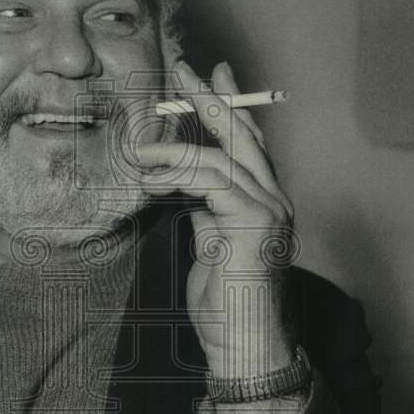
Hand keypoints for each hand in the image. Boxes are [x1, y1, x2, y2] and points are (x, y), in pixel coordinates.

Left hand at [135, 60, 296, 379]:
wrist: (246, 344)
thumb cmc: (226, 303)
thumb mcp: (211, 245)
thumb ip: (204, 210)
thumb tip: (180, 184)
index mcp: (264, 201)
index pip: (248, 142)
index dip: (230, 106)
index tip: (211, 75)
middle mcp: (274, 198)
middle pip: (243, 135)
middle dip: (213, 98)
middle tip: (185, 69)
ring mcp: (270, 209)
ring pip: (223, 156)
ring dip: (176, 146)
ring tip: (139, 146)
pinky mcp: (255, 223)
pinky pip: (212, 182)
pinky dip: (180, 173)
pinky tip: (153, 175)